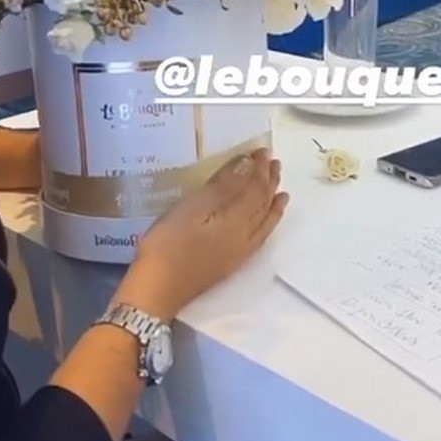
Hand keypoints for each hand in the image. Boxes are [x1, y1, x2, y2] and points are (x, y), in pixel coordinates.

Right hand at [118, 148, 287, 320]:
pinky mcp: (231, 262)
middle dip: (269, 182)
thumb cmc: (169, 242)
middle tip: (274, 163)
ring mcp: (239, 251)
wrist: (158, 289)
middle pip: (263, 204)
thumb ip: (223, 186)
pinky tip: (264, 223)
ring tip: (281, 191)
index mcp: (237, 218)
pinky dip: (267, 225)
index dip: (260, 169)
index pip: (255, 188)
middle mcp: (245, 235)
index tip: (262, 151)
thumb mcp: (193, 207)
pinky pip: (259, 237)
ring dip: (272, 203)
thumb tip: (248, 164)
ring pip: (264, 221)